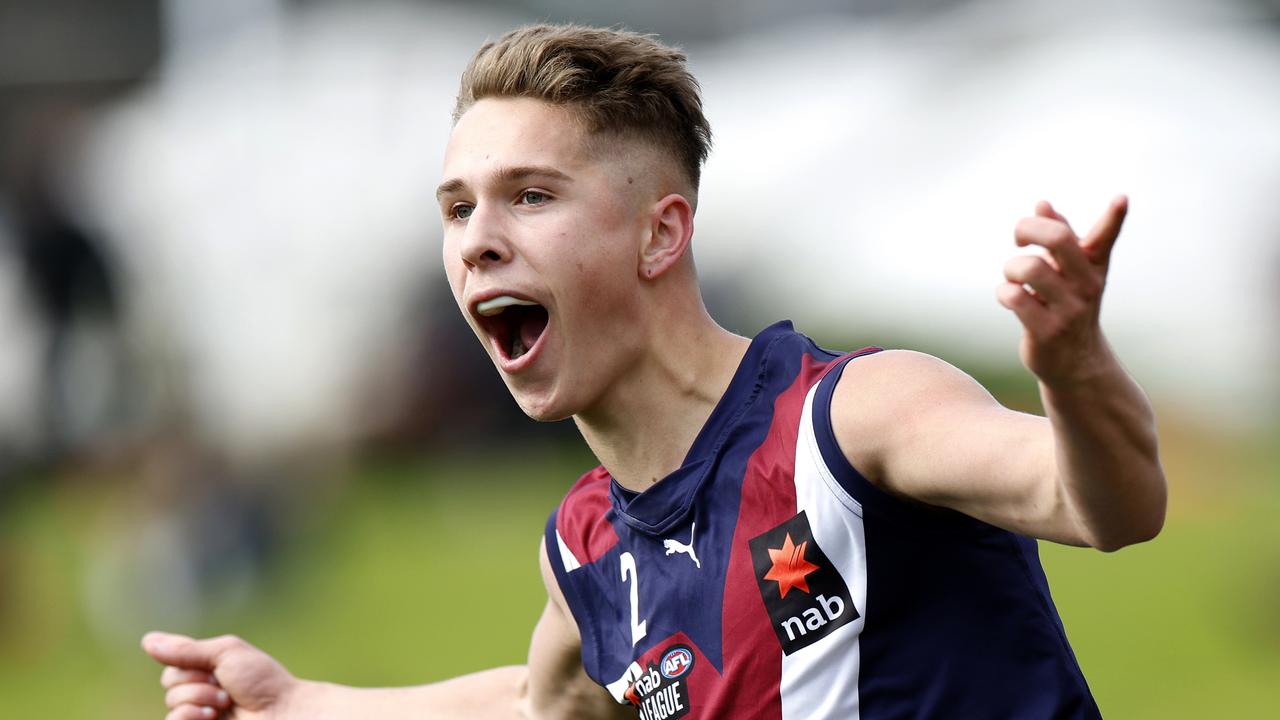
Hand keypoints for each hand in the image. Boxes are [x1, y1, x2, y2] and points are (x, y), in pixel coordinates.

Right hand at [142, 631, 300, 719]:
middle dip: (197, 681)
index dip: (187, 661)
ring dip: (199, 698)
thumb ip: (186, 650)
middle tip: (225, 686)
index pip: (174, 661)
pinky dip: (189, 716)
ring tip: (225, 703)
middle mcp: (200, 689)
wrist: (280, 712)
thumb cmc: (261, 681)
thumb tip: (146, 641)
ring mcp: (198, 712)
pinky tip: (212, 716)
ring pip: (172, 701)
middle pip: (169, 681)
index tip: (212, 664)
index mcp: (207, 667)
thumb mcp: (225, 653)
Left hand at [997, 195, 1127, 385]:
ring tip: (1013, 278)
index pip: (1105, 237)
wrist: (1075, 363)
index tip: (1121, 198)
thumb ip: (1059, 235)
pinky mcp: (1047, 330)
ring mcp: (1068, 309)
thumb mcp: (1069, 271)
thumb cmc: (1067, 304)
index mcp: (1093, 266)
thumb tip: (1042, 203)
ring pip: (1029, 268)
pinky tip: (1010, 299)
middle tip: (1020, 240)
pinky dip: (1004, 293)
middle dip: (1028, 228)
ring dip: (1011, 268)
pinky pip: (1014, 297)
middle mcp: (1086, 285)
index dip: (1114, 217)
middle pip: (1058, 239)